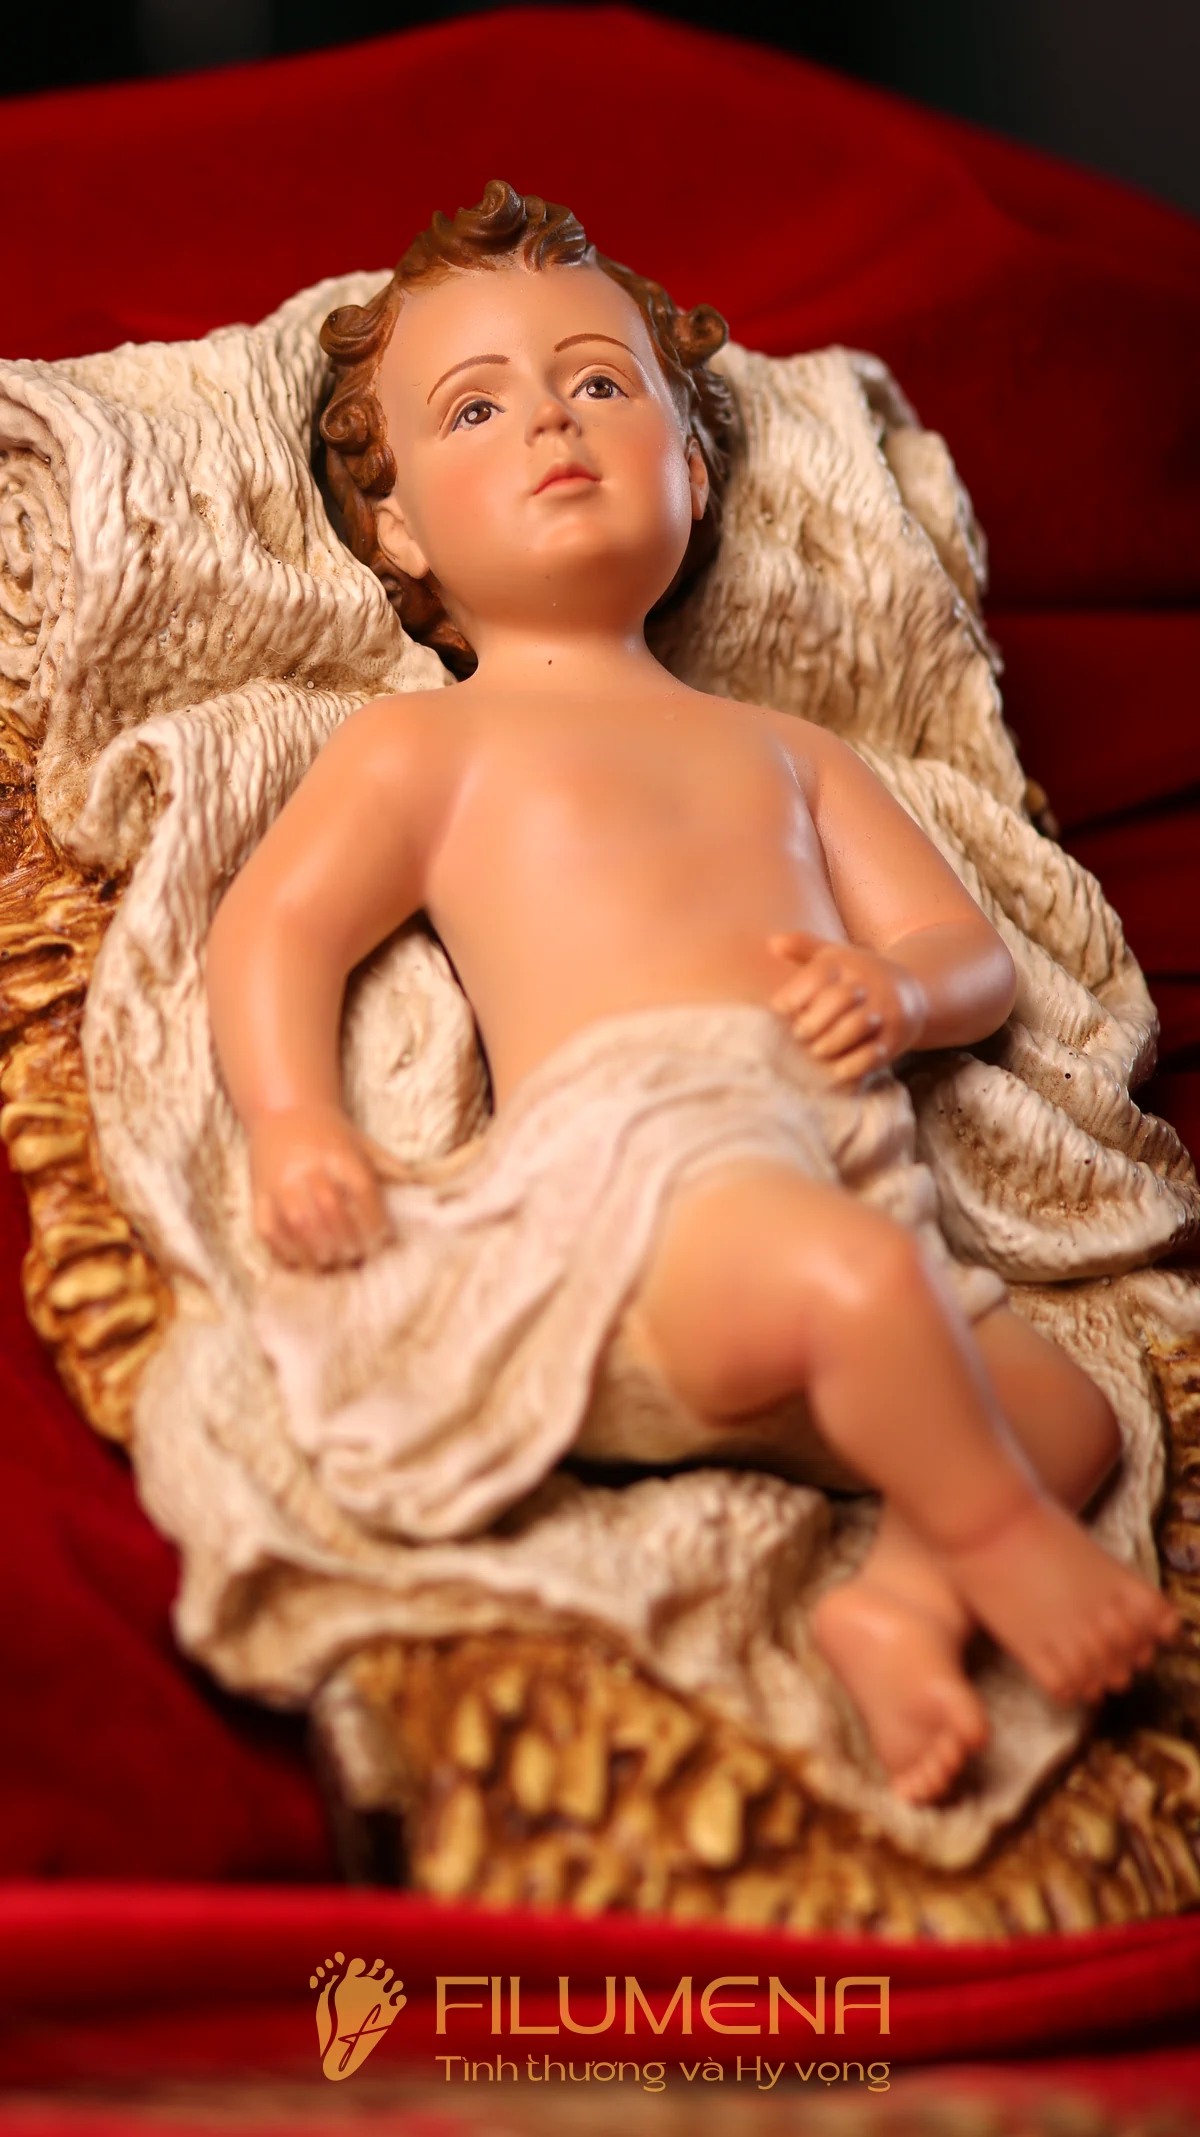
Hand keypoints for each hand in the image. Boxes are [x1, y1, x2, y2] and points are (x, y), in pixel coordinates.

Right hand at [247, 1102, 410, 1269]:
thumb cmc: (330, 1134)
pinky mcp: (258, 1195)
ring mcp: (279, 1182)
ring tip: (332, 1261)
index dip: (374, 1219)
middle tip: (356, 1255)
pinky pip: (267, 1229)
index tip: (383, 1239)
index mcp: (338, 1153)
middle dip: (347, 1239)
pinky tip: (301, 1261)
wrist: (284, 1112)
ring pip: (298, 1222)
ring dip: (318, 1249)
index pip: (361, 1190)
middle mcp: (308, 1166)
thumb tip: (419, 1186)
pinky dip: (284, 1250)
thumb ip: (389, 1167)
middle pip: (329, 1208)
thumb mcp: (362, 1143)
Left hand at [767, 931, 925, 1084]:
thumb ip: (803, 947)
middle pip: (838, 999)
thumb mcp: (834, 956)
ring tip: (817, 1051)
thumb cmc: (858, 976)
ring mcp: (883, 1010)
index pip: (818, 974)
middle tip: (799, 1034)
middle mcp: (866, 984)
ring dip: (831, 1042)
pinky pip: (875, 1052)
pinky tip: (837, 1070)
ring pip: (856, 1026)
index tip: (779, 1009)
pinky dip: (854, 1064)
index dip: (794, 993)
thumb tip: (773, 942)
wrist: (911, 992)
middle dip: (813, 1021)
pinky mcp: (895, 1036)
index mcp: (846, 964)